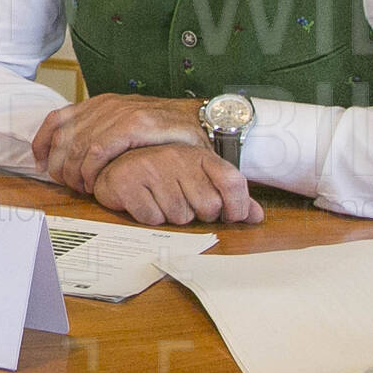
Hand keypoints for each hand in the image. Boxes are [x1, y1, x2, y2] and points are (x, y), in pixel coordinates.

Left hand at [32, 94, 205, 193]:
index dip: (42, 142)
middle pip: (65, 136)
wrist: (206, 124)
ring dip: (75, 171)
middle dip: (60, 164)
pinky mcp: (136, 123)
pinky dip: (91, 167)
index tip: (40, 164)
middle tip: (67, 185)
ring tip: (83, 188)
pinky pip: (99, 148)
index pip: (57, 118)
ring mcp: (122, 112)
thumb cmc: (168, 133)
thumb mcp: (128, 128)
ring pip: (79, 144)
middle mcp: (107, 104)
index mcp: (101, 103)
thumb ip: (102, 134)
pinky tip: (94, 181)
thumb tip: (71, 155)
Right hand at [92, 142, 263, 225]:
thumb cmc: (162, 174)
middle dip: (197, 214)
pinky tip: (144, 203)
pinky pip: (152, 218)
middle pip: (208, 206)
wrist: (115, 166)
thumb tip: (257, 216)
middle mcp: (175, 157)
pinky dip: (149, 218)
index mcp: (197, 154)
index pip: (233, 181)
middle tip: (182, 203)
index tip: (230, 216)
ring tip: (160, 201)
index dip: (238, 206)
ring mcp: (150, 167)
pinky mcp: (126, 182)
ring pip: (179, 216)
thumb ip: (229, 196)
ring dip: (171, 217)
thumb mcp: (199, 178)